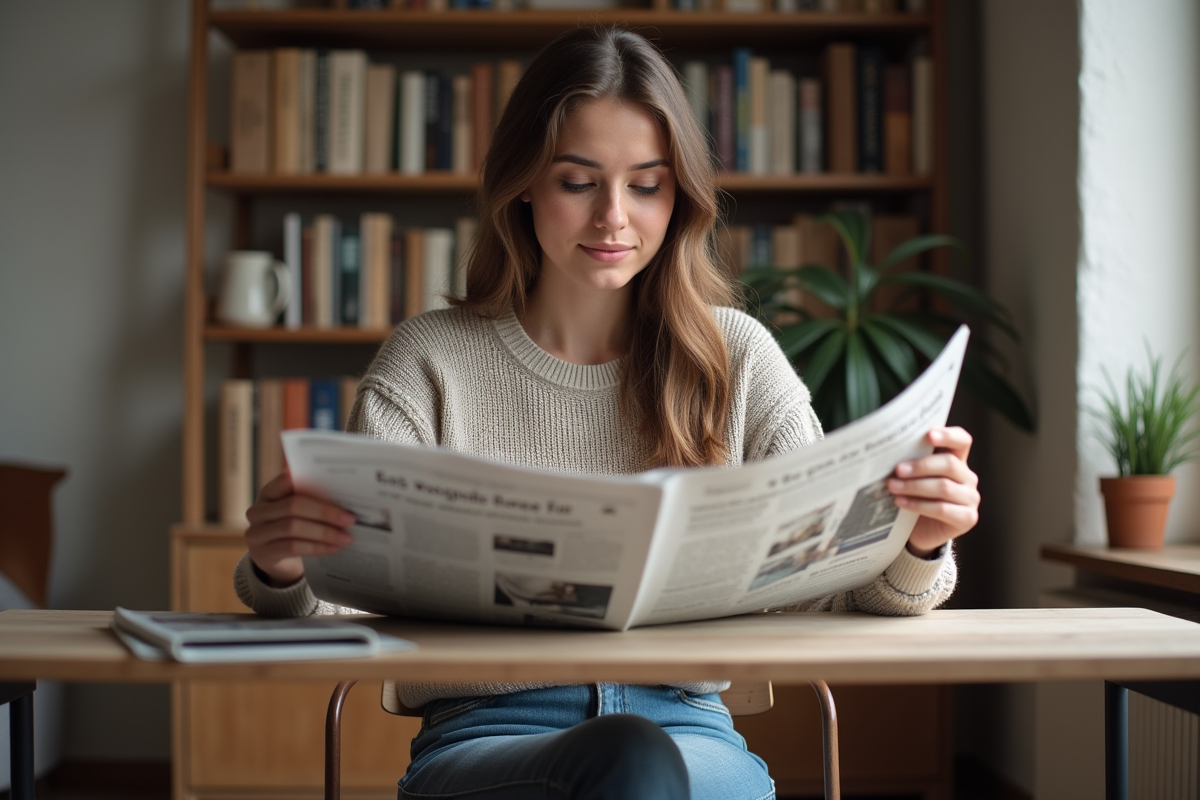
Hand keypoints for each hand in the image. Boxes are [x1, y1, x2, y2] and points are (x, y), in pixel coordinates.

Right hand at [243, 470, 354, 586]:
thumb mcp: (299, 512)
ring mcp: (257, 533)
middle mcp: (259, 511)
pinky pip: (292, 547)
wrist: (278, 563)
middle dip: (325, 512)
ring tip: (346, 537)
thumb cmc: (293, 530)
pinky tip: (333, 548)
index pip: (287, 481)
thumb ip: (311, 497)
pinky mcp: (263, 553)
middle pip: (294, 505)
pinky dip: (316, 547)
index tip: (338, 487)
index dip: (313, 483)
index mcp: (269, 493)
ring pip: (293, 527)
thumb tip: (340, 484)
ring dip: (324, 532)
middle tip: (349, 518)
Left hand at [889, 426, 979, 558]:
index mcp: (957, 460)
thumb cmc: (916, 497)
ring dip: (915, 486)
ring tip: (893, 487)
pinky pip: (942, 509)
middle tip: (898, 470)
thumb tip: (888, 452)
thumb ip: (911, 462)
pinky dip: (918, 505)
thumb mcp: (914, 477)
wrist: (919, 531)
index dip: (948, 435)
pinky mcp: (967, 518)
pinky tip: (901, 503)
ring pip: (944, 487)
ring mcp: (970, 498)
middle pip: (949, 464)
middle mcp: (968, 477)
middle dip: (921, 466)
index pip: (962, 440)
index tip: (928, 435)